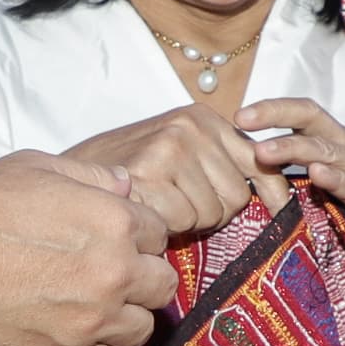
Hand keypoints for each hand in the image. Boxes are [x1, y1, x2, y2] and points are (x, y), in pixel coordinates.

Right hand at [0, 151, 174, 345]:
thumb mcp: (36, 168)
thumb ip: (91, 176)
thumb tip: (126, 187)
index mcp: (113, 221)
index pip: (160, 233)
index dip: (138, 234)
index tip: (118, 240)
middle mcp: (114, 272)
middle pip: (162, 283)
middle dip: (142, 276)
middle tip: (113, 274)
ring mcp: (93, 319)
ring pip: (142, 328)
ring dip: (126, 317)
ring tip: (98, 308)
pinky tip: (82, 339)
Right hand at [66, 104, 269, 242]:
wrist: (63, 176)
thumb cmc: (120, 174)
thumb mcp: (173, 153)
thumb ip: (217, 163)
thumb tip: (277, 197)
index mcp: (200, 117)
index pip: (259, 161)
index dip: (271, 191)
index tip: (282, 212)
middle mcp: (190, 125)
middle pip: (236, 195)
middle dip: (211, 213)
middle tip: (176, 208)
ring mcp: (171, 146)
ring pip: (212, 212)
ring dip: (188, 223)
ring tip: (157, 208)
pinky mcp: (151, 172)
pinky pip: (184, 219)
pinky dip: (166, 228)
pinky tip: (144, 213)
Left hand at [237, 96, 344, 231]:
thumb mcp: (318, 176)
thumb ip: (291, 165)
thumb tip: (248, 157)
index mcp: (332, 138)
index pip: (302, 112)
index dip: (272, 109)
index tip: (239, 115)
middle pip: (311, 118)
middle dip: (276, 115)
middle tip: (243, 120)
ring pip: (326, 150)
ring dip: (293, 148)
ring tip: (264, 151)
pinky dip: (334, 179)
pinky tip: (316, 175)